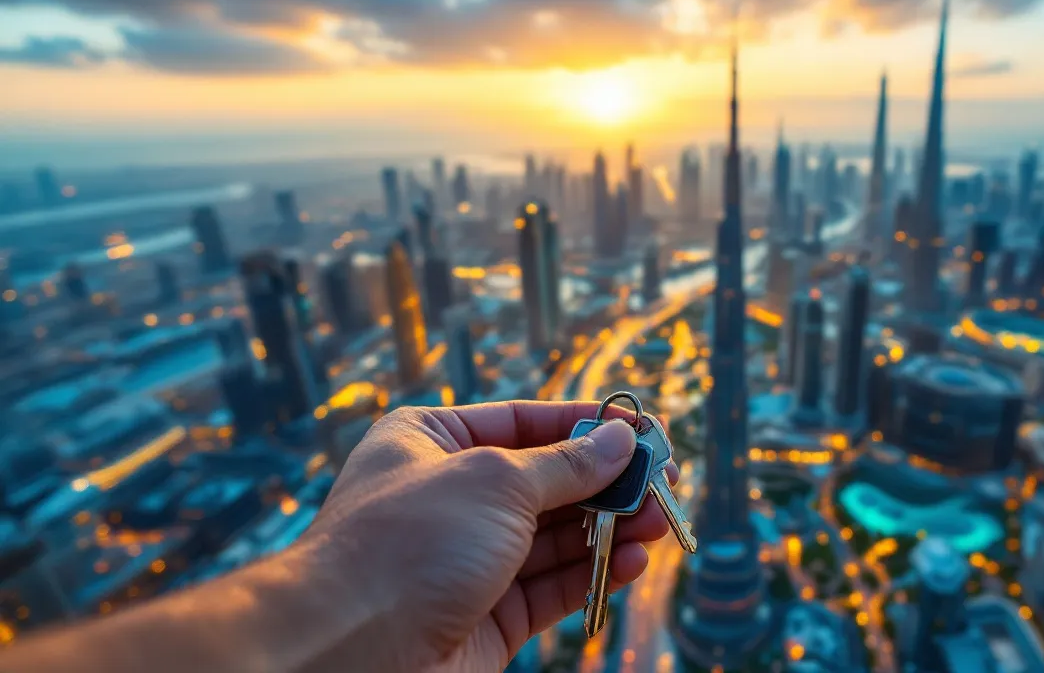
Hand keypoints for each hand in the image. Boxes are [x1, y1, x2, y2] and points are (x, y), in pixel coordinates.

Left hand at [302, 401, 676, 671]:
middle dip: (607, 482)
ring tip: (659, 522)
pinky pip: (550, 587)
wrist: (349, 649)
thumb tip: (620, 440)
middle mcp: (448, 498)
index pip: (524, 423)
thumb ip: (567, 464)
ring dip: (609, 528)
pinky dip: (595, 572)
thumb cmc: (406, 543)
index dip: (586, 425)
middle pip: (546, 482)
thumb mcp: (495, 481)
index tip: (643, 430)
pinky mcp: (484, 619)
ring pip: (554, 537)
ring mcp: (465, 561)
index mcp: (429, 442)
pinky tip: (634, 560)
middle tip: (664, 481)